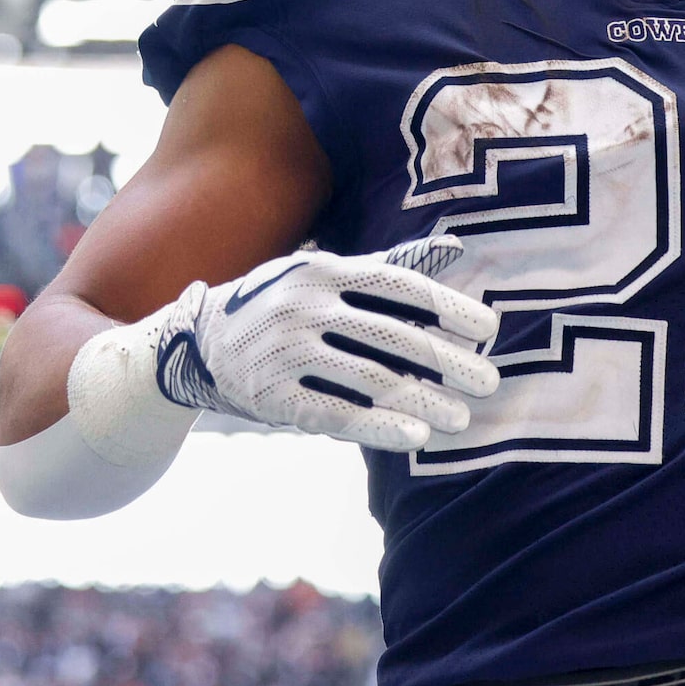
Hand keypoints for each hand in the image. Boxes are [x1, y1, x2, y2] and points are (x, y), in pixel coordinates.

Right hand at [147, 236, 500, 451]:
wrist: (195, 342)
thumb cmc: (280, 304)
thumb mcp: (324, 275)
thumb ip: (387, 267)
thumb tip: (454, 249)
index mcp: (324, 269)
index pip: (399, 286)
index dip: (448, 307)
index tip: (489, 329)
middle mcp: (303, 306)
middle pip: (394, 337)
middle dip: (448, 363)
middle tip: (489, 382)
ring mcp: (284, 352)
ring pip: (371, 380)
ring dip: (425, 402)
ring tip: (461, 420)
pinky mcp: (271, 396)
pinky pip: (337, 415)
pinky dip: (380, 427)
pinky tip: (415, 436)